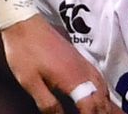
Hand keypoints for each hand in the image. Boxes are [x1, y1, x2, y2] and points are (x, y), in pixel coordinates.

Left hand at [1, 15, 118, 113]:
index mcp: (73, 80)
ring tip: (103, 111)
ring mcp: (82, 62)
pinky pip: (97, 76)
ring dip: (104, 102)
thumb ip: (47, 103)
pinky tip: (98, 92)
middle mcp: (82, 71)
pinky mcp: (78, 56)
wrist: (23, 22)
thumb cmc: (24, 50)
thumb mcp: (30, 82)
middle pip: (101, 98)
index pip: (90, 107)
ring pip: (102, 87)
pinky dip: (101, 89)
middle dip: (101, 112)